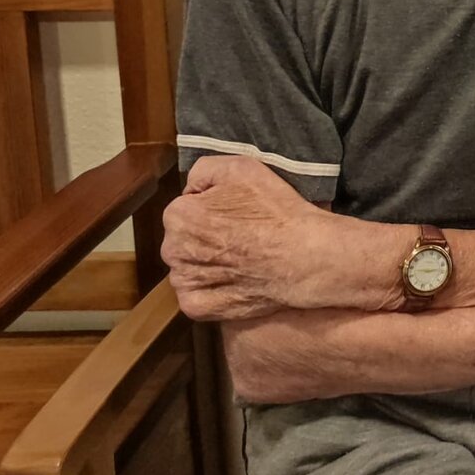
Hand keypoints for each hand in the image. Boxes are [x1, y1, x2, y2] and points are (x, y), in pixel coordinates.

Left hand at [164, 155, 344, 320]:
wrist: (302, 257)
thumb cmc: (274, 211)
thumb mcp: (242, 168)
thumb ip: (204, 170)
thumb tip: (192, 189)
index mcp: (179, 215)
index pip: (185, 209)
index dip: (211, 209)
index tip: (234, 214)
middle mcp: (172, 249)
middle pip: (183, 240)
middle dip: (204, 238)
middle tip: (239, 236)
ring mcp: (183, 281)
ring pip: (188, 268)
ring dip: (206, 264)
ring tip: (241, 260)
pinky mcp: (196, 307)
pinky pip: (195, 296)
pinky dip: (211, 290)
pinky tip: (236, 280)